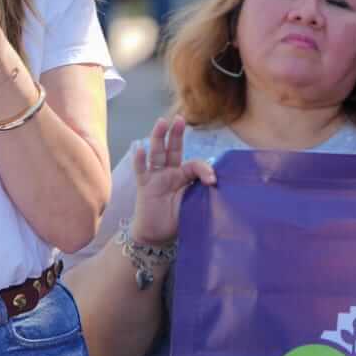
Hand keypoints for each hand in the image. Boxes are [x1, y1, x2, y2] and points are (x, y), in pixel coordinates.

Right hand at [130, 116, 217, 245]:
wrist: (156, 236)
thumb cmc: (176, 219)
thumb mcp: (193, 204)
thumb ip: (202, 192)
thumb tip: (216, 183)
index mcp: (184, 175)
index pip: (194, 164)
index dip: (204, 170)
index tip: (213, 182)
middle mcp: (169, 172)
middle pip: (172, 149)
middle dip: (176, 134)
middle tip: (180, 119)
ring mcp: (155, 177)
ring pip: (156, 154)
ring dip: (158, 137)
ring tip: (161, 122)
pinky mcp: (144, 186)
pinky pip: (141, 171)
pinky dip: (140, 160)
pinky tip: (139, 149)